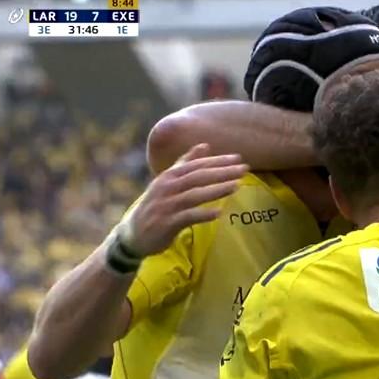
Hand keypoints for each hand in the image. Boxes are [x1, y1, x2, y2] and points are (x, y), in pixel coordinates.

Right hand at [118, 144, 247, 256]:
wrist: (133, 233)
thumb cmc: (157, 204)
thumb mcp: (168, 181)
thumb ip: (185, 163)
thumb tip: (205, 145)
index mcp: (169, 176)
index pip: (197, 165)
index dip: (217, 161)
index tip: (238, 158)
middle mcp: (167, 187)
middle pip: (198, 177)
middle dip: (222, 172)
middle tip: (244, 169)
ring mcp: (166, 205)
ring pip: (195, 195)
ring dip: (216, 190)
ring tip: (236, 186)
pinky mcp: (167, 223)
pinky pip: (188, 217)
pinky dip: (203, 214)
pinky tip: (219, 212)